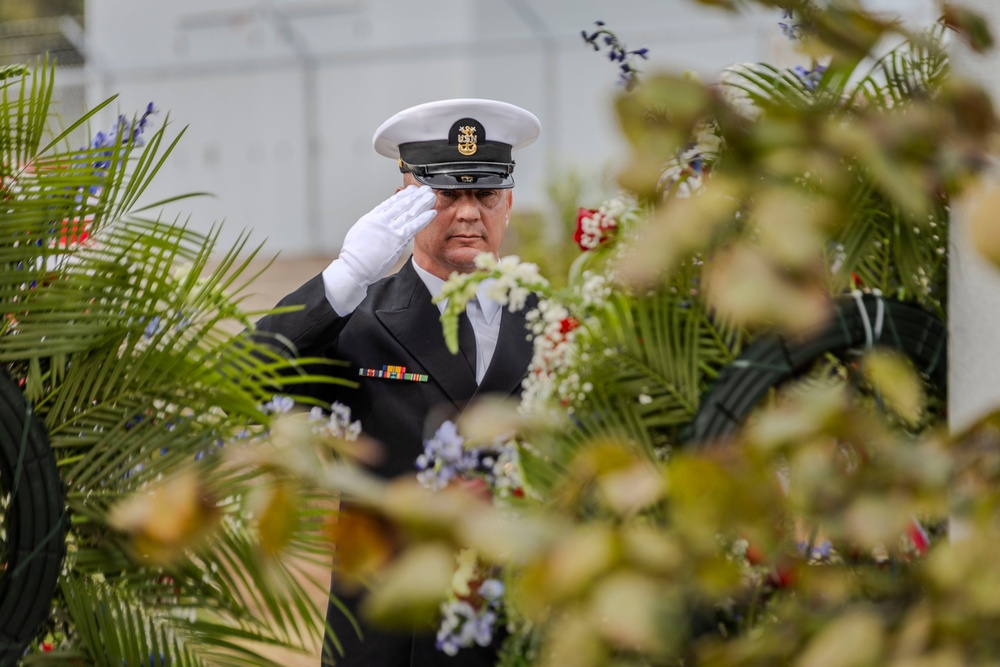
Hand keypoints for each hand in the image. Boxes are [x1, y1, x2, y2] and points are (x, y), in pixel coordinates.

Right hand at [323, 185, 436, 314]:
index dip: (402, 195)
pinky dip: (423, 219)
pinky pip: (413, 226)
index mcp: (372, 217)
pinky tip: (432, 212)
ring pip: (409, 213)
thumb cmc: (355, 255)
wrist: (354, 267)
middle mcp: (381, 220)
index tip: (411, 190)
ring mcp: (390, 229)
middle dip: (415, 196)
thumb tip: (378, 222)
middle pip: (402, 204)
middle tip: (425, 189)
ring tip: (430, 197)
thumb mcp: (360, 233)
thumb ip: (372, 225)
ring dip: (422, 204)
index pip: (390, 203)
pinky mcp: (397, 239)